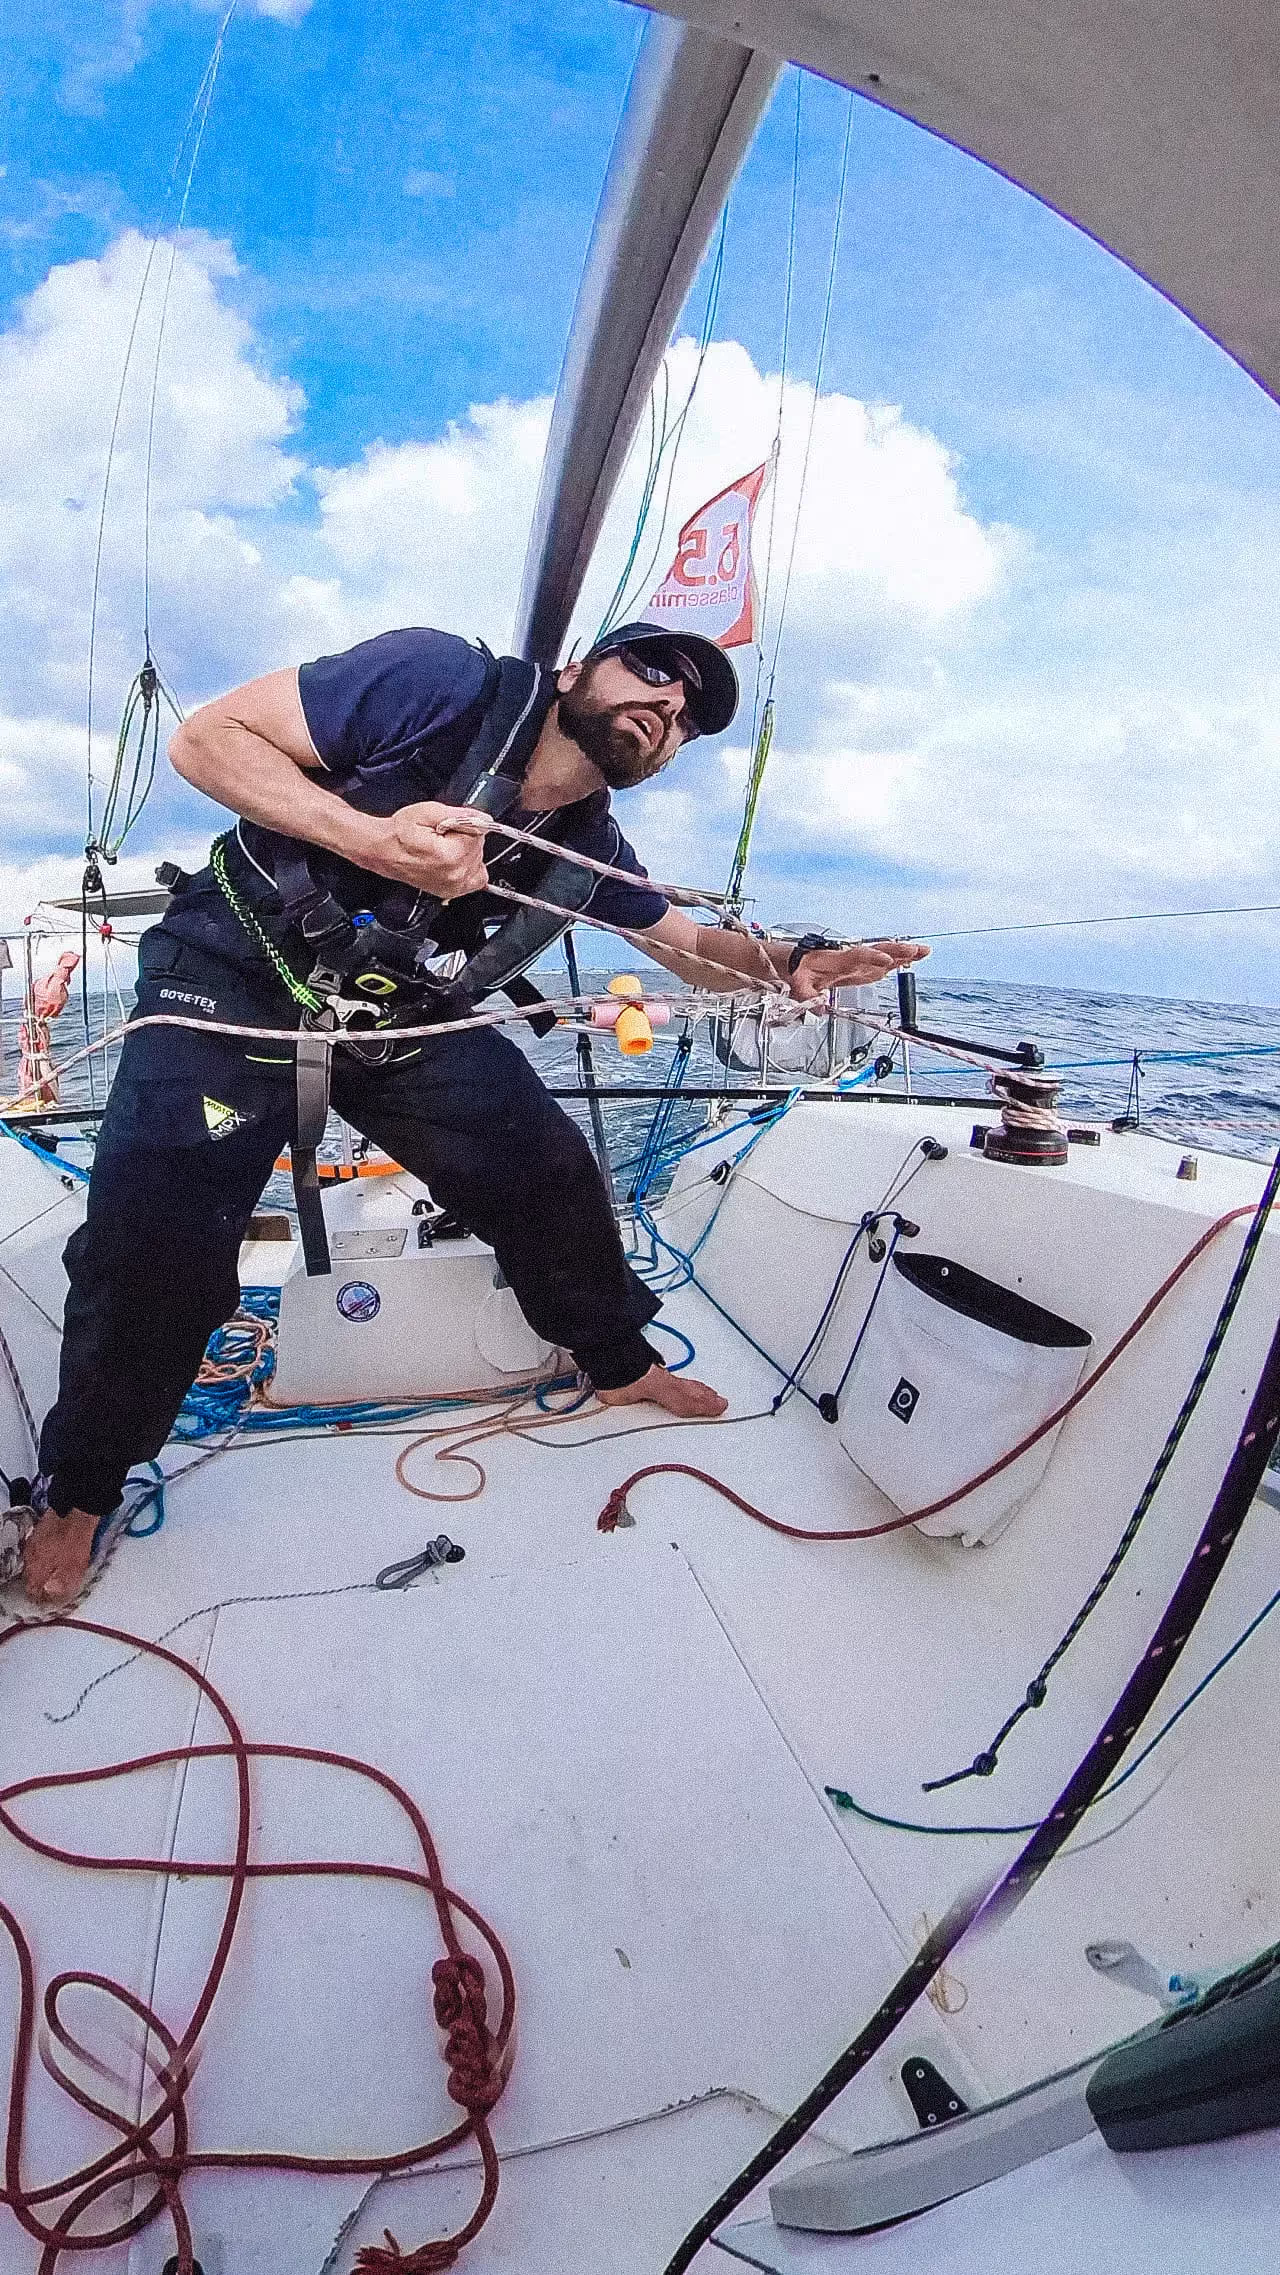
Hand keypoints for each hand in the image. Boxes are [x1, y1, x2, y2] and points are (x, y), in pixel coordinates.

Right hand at [363, 802, 490, 898]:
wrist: (382, 851)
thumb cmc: (398, 834)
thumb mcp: (428, 812)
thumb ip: (460, 815)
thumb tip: (483, 819)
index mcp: (451, 856)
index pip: (479, 832)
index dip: (464, 823)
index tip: (448, 825)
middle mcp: (455, 875)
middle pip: (479, 847)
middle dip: (465, 837)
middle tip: (442, 835)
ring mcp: (454, 887)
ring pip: (479, 860)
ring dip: (466, 851)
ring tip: (444, 847)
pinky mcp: (451, 891)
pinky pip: (476, 878)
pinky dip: (469, 867)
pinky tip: (454, 859)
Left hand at [789, 938, 929, 1003]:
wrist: (798, 962)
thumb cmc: (800, 970)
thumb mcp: (798, 984)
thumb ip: (807, 996)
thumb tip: (818, 1009)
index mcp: (837, 960)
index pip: (858, 956)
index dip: (872, 958)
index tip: (886, 960)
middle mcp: (852, 958)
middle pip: (877, 951)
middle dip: (896, 950)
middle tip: (914, 949)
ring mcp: (860, 962)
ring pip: (884, 954)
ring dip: (903, 952)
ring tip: (924, 951)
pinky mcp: (864, 967)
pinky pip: (884, 962)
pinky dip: (899, 960)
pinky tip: (914, 959)